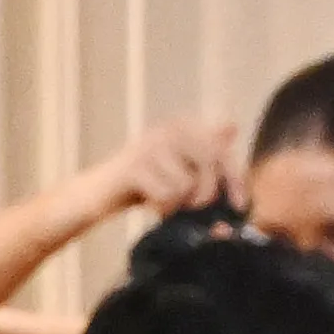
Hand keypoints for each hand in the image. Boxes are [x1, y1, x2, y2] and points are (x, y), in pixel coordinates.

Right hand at [80, 117, 242, 225]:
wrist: (94, 195)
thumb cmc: (141, 184)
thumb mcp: (178, 167)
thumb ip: (204, 150)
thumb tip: (231, 124)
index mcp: (181, 126)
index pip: (222, 152)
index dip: (235, 180)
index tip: (239, 206)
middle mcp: (167, 130)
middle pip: (210, 165)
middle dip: (207, 194)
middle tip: (192, 208)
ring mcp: (149, 146)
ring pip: (188, 184)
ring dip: (180, 204)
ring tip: (166, 205)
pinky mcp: (134, 167)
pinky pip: (167, 195)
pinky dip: (163, 209)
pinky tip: (152, 207)